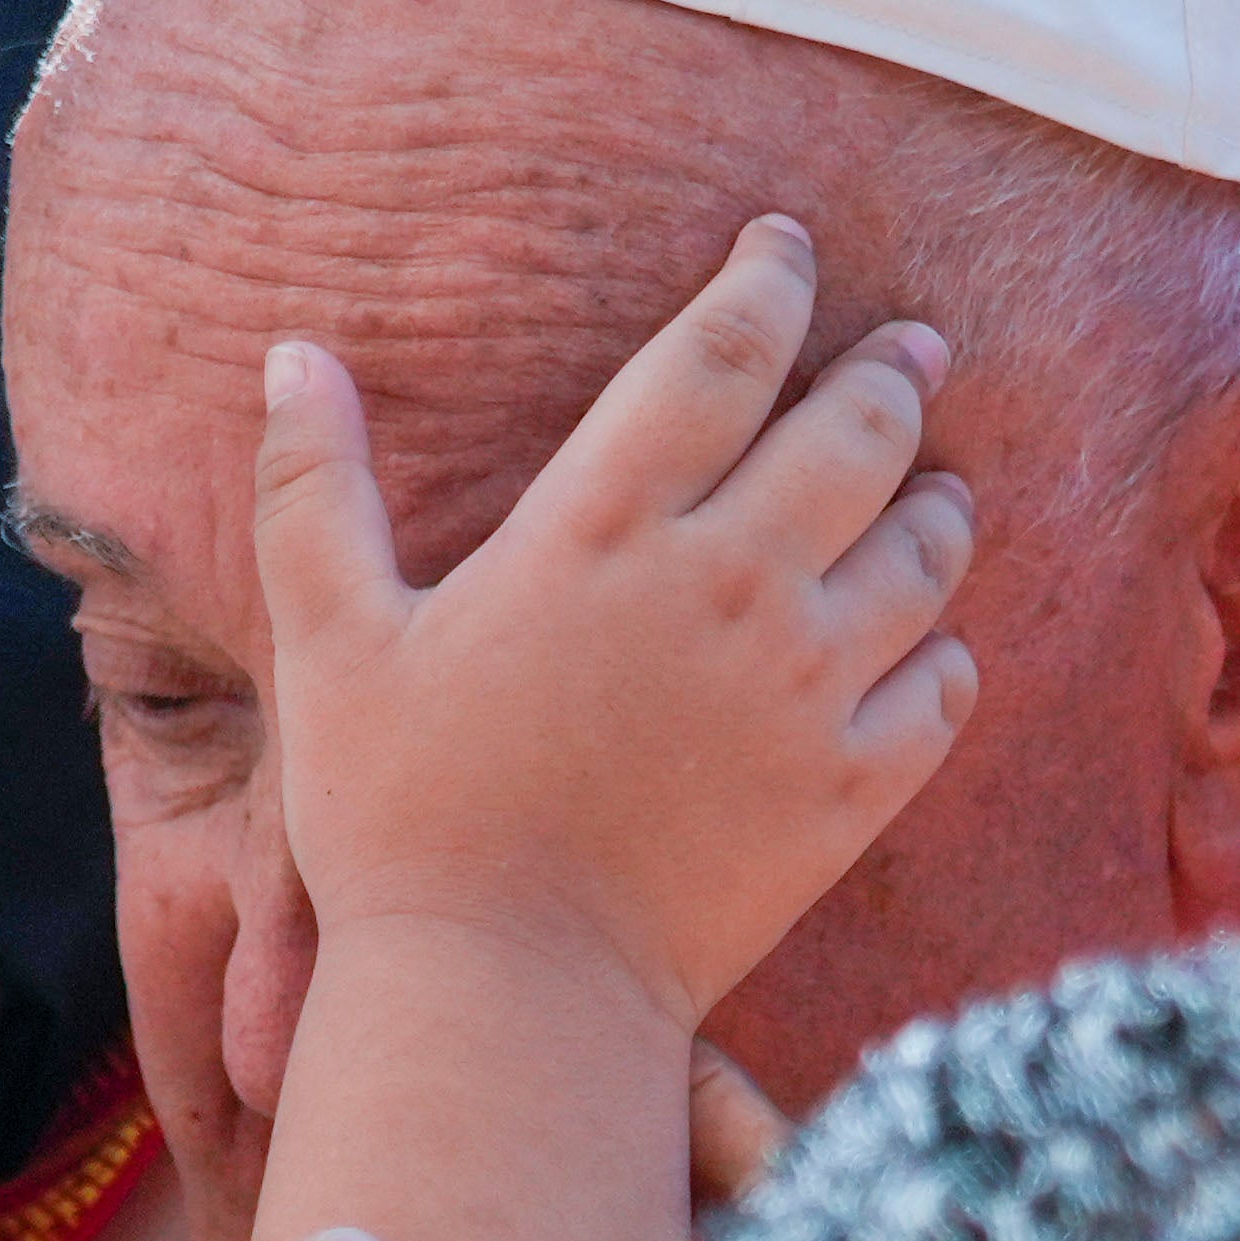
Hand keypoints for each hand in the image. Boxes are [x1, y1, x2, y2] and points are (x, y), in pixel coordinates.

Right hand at [253, 211, 976, 1018]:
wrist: (505, 993)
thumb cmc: (401, 819)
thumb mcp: (332, 645)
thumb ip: (315, 491)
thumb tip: (292, 357)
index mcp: (603, 526)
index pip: (721, 352)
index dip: (768, 280)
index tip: (788, 247)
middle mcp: (729, 583)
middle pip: (857, 432)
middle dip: (892, 376)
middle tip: (914, 351)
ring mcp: (806, 687)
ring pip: (926, 552)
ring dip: (939, 504)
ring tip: (939, 488)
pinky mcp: (852, 790)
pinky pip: (944, 689)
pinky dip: (947, 653)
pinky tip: (930, 645)